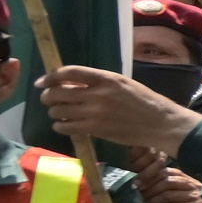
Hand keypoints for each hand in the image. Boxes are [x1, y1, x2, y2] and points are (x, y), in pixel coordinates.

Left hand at [38, 66, 199, 152]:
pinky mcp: (93, 130)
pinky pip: (64, 127)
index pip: (70, 72)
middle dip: (48, 96)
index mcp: (108, 78)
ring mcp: (94, 113)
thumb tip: (71, 84)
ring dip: (54, 112)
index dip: (51, 76)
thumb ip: (99, 83)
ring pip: (58, 111)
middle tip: (49, 98)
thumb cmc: (144, 101)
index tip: (42, 81)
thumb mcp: (123, 84)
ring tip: (61, 113)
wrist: (159, 122)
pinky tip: (66, 124)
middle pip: (58, 92)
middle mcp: (98, 94)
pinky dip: (60, 125)